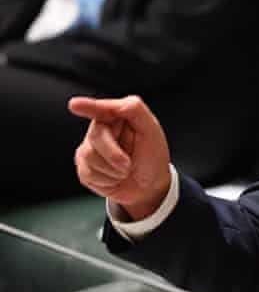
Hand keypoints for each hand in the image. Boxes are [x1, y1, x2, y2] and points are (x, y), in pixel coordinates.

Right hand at [69, 95, 171, 220]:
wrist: (149, 186)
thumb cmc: (152, 157)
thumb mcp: (151, 131)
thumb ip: (136, 110)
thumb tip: (117, 104)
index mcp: (116, 116)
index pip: (100, 110)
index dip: (88, 107)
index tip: (75, 104)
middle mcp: (100, 129)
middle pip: (96, 136)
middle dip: (114, 154)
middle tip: (129, 164)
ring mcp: (89, 148)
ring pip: (89, 156)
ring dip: (113, 169)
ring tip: (125, 169)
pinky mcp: (84, 167)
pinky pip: (88, 173)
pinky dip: (107, 180)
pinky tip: (115, 177)